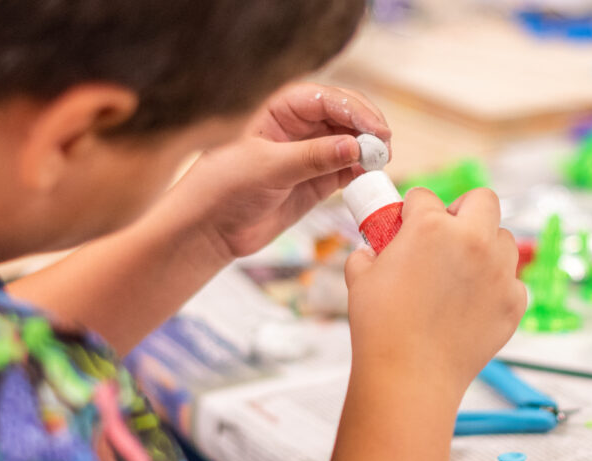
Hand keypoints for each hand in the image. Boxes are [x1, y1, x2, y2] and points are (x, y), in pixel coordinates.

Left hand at [172, 83, 391, 258]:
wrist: (208, 230)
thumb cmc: (221, 188)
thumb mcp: (267, 168)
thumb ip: (313, 157)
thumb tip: (355, 147)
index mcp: (277, 108)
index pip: (324, 98)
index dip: (354, 109)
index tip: (375, 128)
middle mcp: (296, 127)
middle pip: (343, 116)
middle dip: (366, 127)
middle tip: (384, 145)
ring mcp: (308, 153)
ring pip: (350, 142)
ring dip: (368, 150)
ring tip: (378, 163)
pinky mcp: (316, 180)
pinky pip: (348, 170)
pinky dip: (361, 172)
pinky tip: (368, 177)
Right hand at [343, 188, 526, 397]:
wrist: (410, 377)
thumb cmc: (382, 328)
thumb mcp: (361, 277)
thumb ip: (369, 253)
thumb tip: (372, 250)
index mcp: (432, 226)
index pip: (426, 197)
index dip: (414, 209)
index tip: (410, 221)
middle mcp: (473, 241)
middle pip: (484, 200)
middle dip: (466, 209)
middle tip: (450, 230)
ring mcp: (499, 272)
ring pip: (504, 240)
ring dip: (487, 246)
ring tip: (463, 270)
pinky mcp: (514, 302)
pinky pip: (512, 281)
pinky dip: (497, 287)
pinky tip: (473, 304)